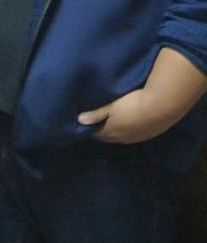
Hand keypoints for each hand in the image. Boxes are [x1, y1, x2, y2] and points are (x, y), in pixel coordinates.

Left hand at [78, 48, 206, 144]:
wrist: (162, 106)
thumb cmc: (132, 103)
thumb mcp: (111, 106)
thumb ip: (95, 114)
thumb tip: (79, 120)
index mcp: (113, 133)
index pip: (98, 135)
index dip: (92, 129)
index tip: (87, 124)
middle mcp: (125, 139)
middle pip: (110, 137)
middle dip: (103, 131)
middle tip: (99, 122)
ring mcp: (139, 138)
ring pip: (124, 137)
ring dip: (118, 131)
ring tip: (115, 121)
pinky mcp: (150, 134)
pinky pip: (135, 134)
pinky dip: (130, 129)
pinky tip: (132, 122)